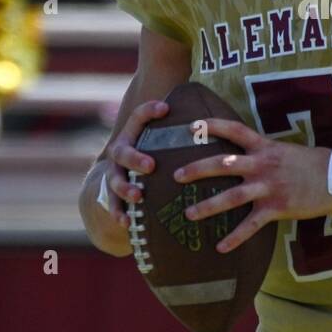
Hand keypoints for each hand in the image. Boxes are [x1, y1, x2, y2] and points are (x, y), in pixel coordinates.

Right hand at [87, 99, 171, 250]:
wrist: (121, 174)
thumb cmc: (156, 152)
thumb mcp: (164, 139)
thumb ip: (182, 130)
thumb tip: (219, 121)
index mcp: (133, 134)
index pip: (139, 116)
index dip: (149, 110)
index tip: (166, 108)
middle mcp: (120, 151)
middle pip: (123, 152)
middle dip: (135, 159)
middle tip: (151, 165)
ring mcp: (113, 173)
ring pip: (114, 179)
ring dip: (125, 188)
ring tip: (138, 196)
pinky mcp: (111, 195)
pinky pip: (112, 205)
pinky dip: (119, 213)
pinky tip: (127, 223)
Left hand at [173, 118, 331, 252]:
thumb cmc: (315, 163)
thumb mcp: (288, 150)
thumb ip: (266, 152)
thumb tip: (249, 152)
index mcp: (265, 147)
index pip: (234, 131)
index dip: (212, 126)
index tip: (191, 126)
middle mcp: (263, 165)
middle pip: (223, 164)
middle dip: (197, 169)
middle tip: (176, 175)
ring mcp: (268, 187)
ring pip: (231, 196)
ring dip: (207, 206)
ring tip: (188, 213)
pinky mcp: (277, 208)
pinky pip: (251, 225)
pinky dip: (235, 238)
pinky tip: (220, 248)